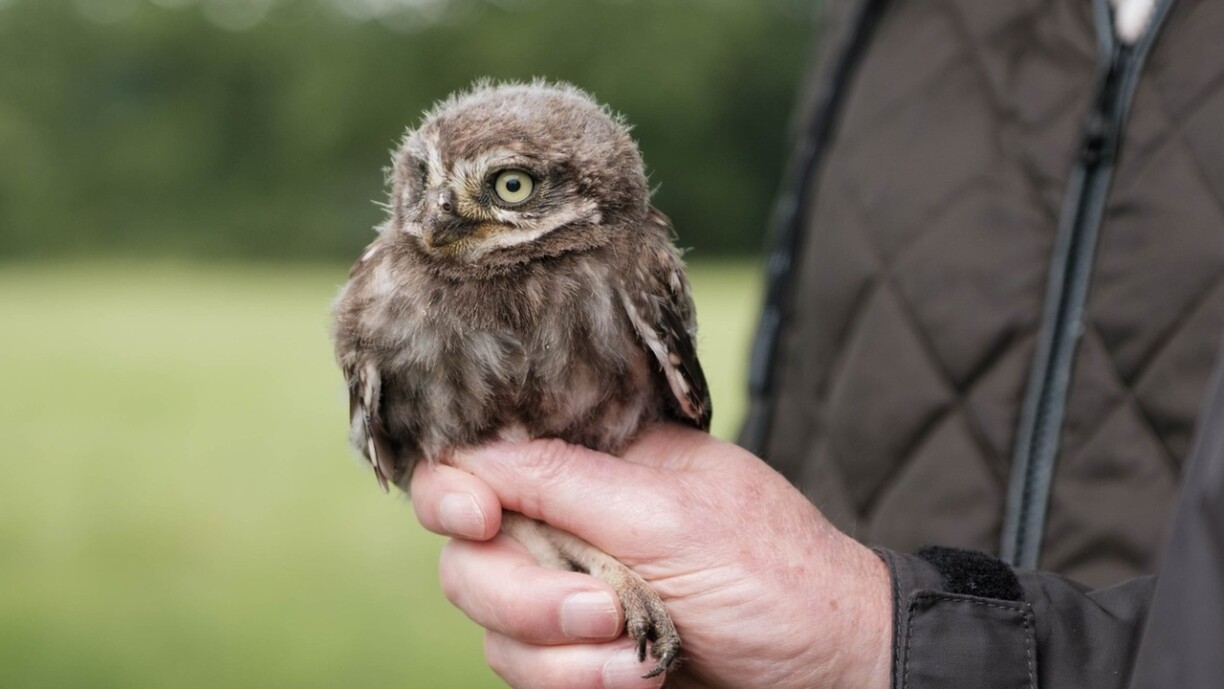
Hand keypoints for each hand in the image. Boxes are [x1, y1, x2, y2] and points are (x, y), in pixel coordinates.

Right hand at [410, 424, 892, 688]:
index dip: (456, 490)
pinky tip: (635, 679)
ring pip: (490, 622)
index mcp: (594, 460)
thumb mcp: (672, 518)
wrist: (830, 672)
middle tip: (602, 609)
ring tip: (635, 656)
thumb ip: (566, 483)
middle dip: (524, 594)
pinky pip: (522, 670)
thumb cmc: (775, 577)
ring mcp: (570, 589)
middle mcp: (570, 520)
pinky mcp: (577, 653)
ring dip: (557, 652)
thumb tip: (471, 452)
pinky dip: (569, 682)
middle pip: (470, 552)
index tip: (478, 520)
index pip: (483, 458)